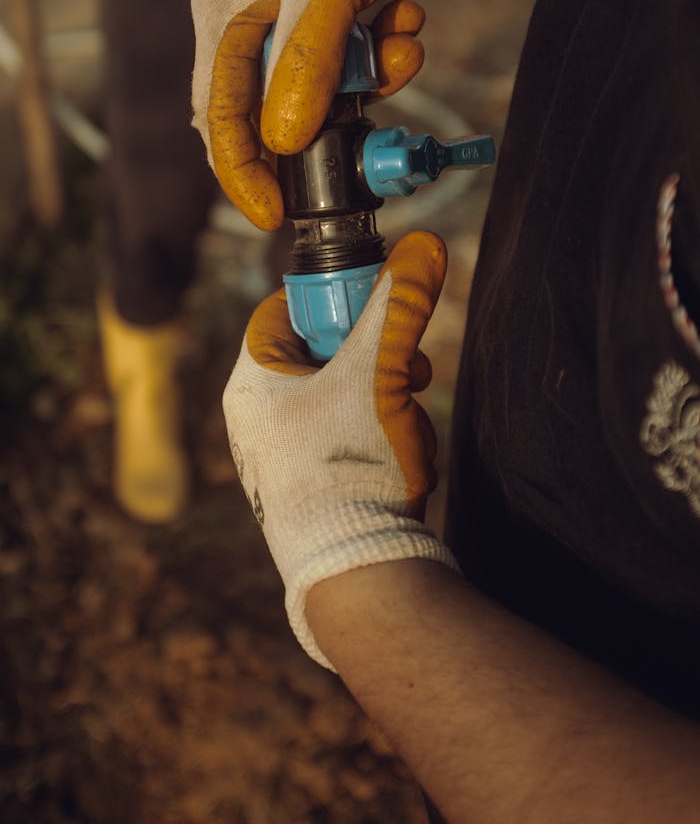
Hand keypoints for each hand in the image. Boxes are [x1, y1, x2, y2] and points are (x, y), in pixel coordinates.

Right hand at [191, 0, 434, 229]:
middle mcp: (238, 23)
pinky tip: (403, 19)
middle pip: (263, 112)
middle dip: (323, 123)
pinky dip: (374, 51)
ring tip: (404, 43)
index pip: (217, 119)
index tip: (273, 218)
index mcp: (221, 17)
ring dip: (365, 79)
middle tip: (365, 129)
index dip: (242, 175)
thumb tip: (284, 144)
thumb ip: (305, 65)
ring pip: (312, 86)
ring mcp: (275, 17)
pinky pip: (338, 57)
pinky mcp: (312, 12)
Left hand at [223, 230, 458, 666]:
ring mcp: (281, 460)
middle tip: (409, 374)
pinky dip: (383, 444)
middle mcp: (257, 420)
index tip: (376, 309)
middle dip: (377, 361)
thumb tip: (425, 245)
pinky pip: (350, 442)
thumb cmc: (349, 471)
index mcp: (251, 383)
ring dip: (388, 405)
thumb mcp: (378, 375)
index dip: (334, 301)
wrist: (357, 578)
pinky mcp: (310, 492)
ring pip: (345, 399)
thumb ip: (400, 308)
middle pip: (323, 355)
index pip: (284, 310)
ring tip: (405, 430)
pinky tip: (401, 467)